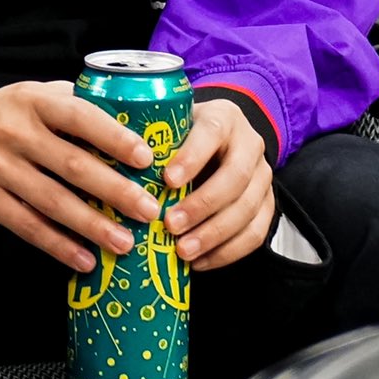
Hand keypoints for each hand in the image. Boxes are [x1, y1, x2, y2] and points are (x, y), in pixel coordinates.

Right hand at [0, 82, 160, 273]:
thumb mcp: (26, 97)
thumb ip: (68, 104)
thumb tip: (129, 117)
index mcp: (30, 101)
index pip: (77, 115)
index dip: (113, 136)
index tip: (146, 158)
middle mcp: (12, 131)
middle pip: (71, 164)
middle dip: (115, 190)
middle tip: (150, 211)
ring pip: (52, 201)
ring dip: (92, 225)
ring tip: (126, 244)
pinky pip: (26, 225)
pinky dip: (57, 244)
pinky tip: (84, 260)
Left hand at [162, 99, 272, 270]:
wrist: (222, 136)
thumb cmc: (184, 132)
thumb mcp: (171, 123)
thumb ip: (153, 137)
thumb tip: (110, 161)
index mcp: (223, 117)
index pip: (211, 133)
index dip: (191, 158)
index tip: (167, 181)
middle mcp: (250, 144)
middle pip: (234, 177)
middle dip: (202, 205)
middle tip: (170, 225)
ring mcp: (264, 176)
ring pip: (248, 209)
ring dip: (214, 234)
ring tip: (183, 250)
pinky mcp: (269, 204)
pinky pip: (256, 233)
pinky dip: (228, 252)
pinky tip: (200, 261)